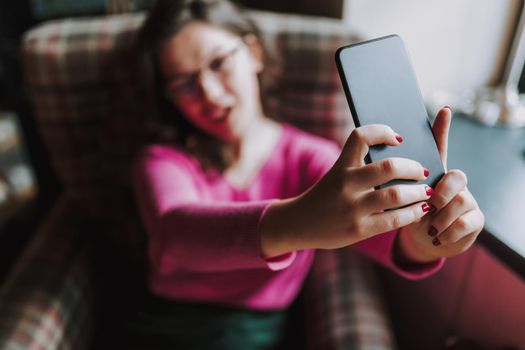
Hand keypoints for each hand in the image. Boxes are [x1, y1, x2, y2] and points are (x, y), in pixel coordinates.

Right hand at [261, 124, 433, 256]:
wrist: (298, 224)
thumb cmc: (324, 196)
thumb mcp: (335, 175)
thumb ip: (359, 167)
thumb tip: (399, 158)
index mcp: (341, 166)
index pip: (361, 137)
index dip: (382, 131)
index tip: (398, 139)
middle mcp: (346, 184)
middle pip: (389, 167)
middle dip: (413, 168)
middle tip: (421, 171)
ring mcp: (352, 208)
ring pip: (396, 195)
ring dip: (418, 192)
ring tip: (426, 192)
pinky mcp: (359, 229)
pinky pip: (394, 219)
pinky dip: (412, 213)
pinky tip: (419, 210)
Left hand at [395, 107, 484, 263]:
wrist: (426, 241)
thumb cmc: (409, 215)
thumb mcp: (396, 200)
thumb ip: (392, 183)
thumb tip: (377, 165)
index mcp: (432, 173)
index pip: (438, 146)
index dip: (441, 129)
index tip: (443, 110)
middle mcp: (453, 182)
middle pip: (457, 175)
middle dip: (439, 193)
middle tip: (426, 205)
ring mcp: (468, 199)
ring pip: (458, 201)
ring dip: (439, 218)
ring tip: (429, 227)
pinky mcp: (476, 219)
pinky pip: (463, 224)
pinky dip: (445, 233)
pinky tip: (436, 237)